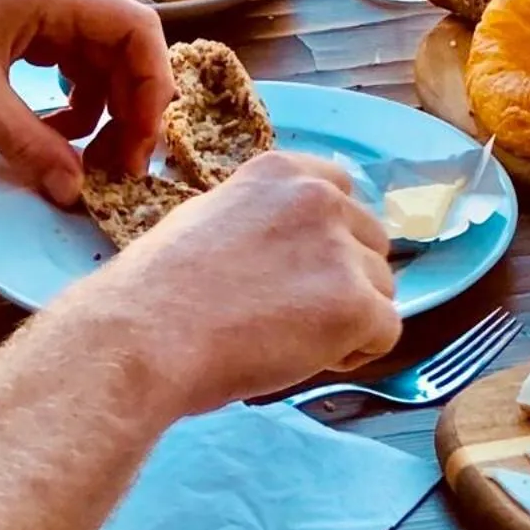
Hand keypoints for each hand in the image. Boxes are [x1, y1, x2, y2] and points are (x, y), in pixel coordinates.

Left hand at [0, 0, 173, 205]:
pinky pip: (74, 57)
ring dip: (102, 108)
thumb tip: (73, 190)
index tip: (138, 143)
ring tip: (81, 155)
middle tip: (115, 164)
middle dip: (128, 109)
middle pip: (126, 48)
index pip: (139, 32)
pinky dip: (74, 96)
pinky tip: (53, 130)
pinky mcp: (30, 13)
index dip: (152, 89)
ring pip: (102, 57)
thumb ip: (26, 142)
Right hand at [89, 152, 401, 414]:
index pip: (342, 192)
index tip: (301, 268)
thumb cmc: (156, 294)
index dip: (329, 239)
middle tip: (288, 313)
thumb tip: (291, 240)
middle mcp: (320, 199)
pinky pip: (387, 332)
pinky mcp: (356, 303)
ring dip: (349, 319)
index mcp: (282, 172)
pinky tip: (304, 357)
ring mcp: (341, 250)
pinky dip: (356, 353)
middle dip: (344, 280)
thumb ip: (263, 219)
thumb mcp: (207, 219)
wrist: (142, 338)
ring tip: (287, 337)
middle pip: (371, 244)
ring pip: (381, 290)